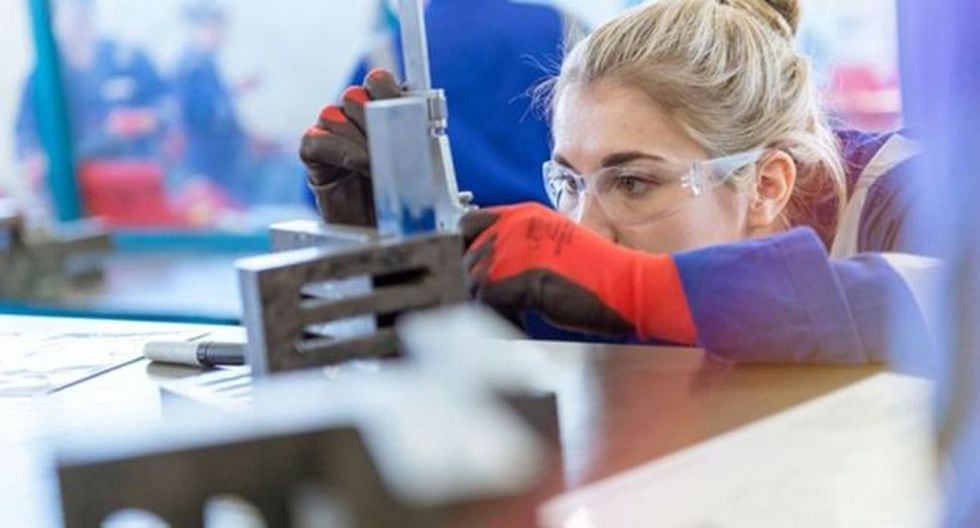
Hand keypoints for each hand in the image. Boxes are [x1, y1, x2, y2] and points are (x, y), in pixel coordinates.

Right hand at [300, 68, 401, 225]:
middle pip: (355, 95)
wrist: (380, 230)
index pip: (378, 82)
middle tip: (393, 144)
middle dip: (376, 118)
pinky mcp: (313, 154)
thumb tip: (418, 122)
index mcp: (380, 111)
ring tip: (378, 164)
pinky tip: (359, 166)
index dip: (388, 89)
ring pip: (336, 114)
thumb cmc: (399, 197)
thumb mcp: (416, 165)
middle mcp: (353, 118)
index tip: (404, 107)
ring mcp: (331, 134)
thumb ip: (413, 139)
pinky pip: (317, 139)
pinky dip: (340, 151)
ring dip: (360, 139)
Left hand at [461, 203, 697, 342]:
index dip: (465, 251)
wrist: (631, 288)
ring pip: (474, 280)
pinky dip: (501, 317)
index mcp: (524, 214)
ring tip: (514, 317)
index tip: (473, 275)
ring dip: (488, 305)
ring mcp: (519, 248)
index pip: (469, 223)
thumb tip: (487, 274)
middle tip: (497, 306)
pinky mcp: (525, 276)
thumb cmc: (598, 277)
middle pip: (467, 256)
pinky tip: (521, 323)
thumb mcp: (553, 250)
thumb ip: (519, 252)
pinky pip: (489, 300)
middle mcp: (517, 225)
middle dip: (476, 286)